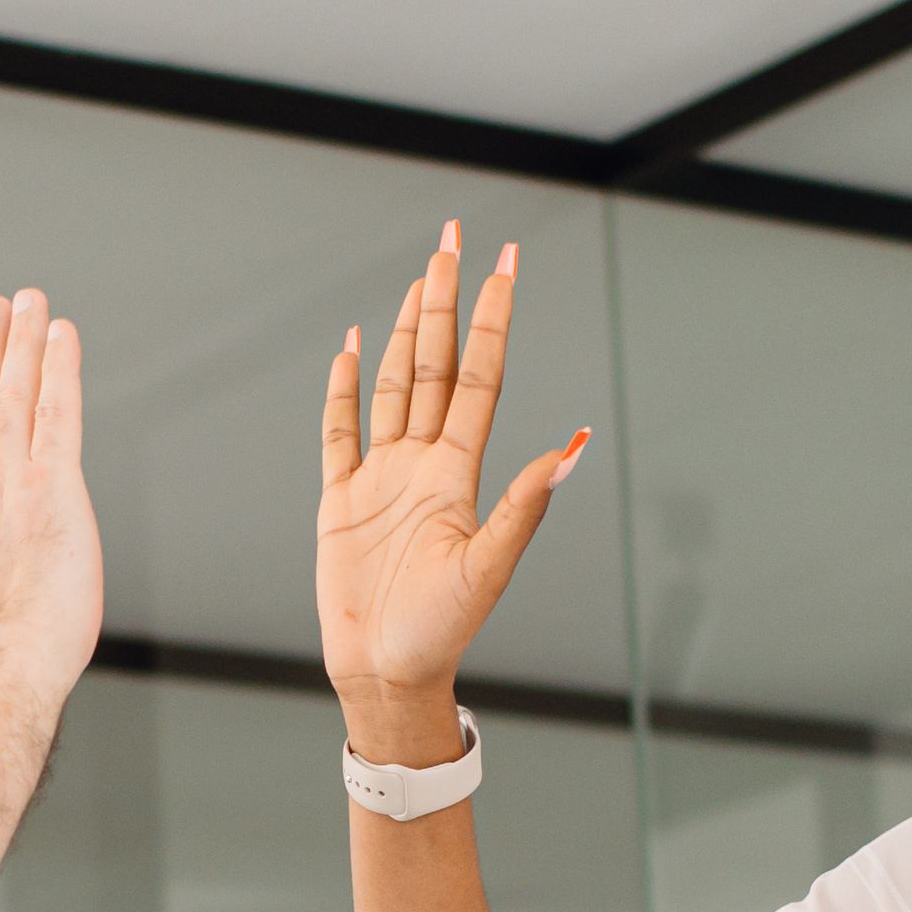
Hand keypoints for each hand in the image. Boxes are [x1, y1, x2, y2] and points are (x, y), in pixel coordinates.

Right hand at [317, 225, 578, 739]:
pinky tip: (353, 348)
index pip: (478, 374)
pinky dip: (345, 389)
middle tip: (454, 237)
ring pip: (395, 385)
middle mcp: (424, 463)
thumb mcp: (488, 567)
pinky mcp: (342, 501)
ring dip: (406, 330)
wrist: (387, 674)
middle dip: (446, 299)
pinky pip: (340, 432)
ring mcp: (382, 478)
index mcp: (459, 472)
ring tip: (420, 279)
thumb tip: (571, 448)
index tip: (506, 262)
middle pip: (436, 363)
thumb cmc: (442, 631)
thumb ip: (524, 506)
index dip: (492, 317)